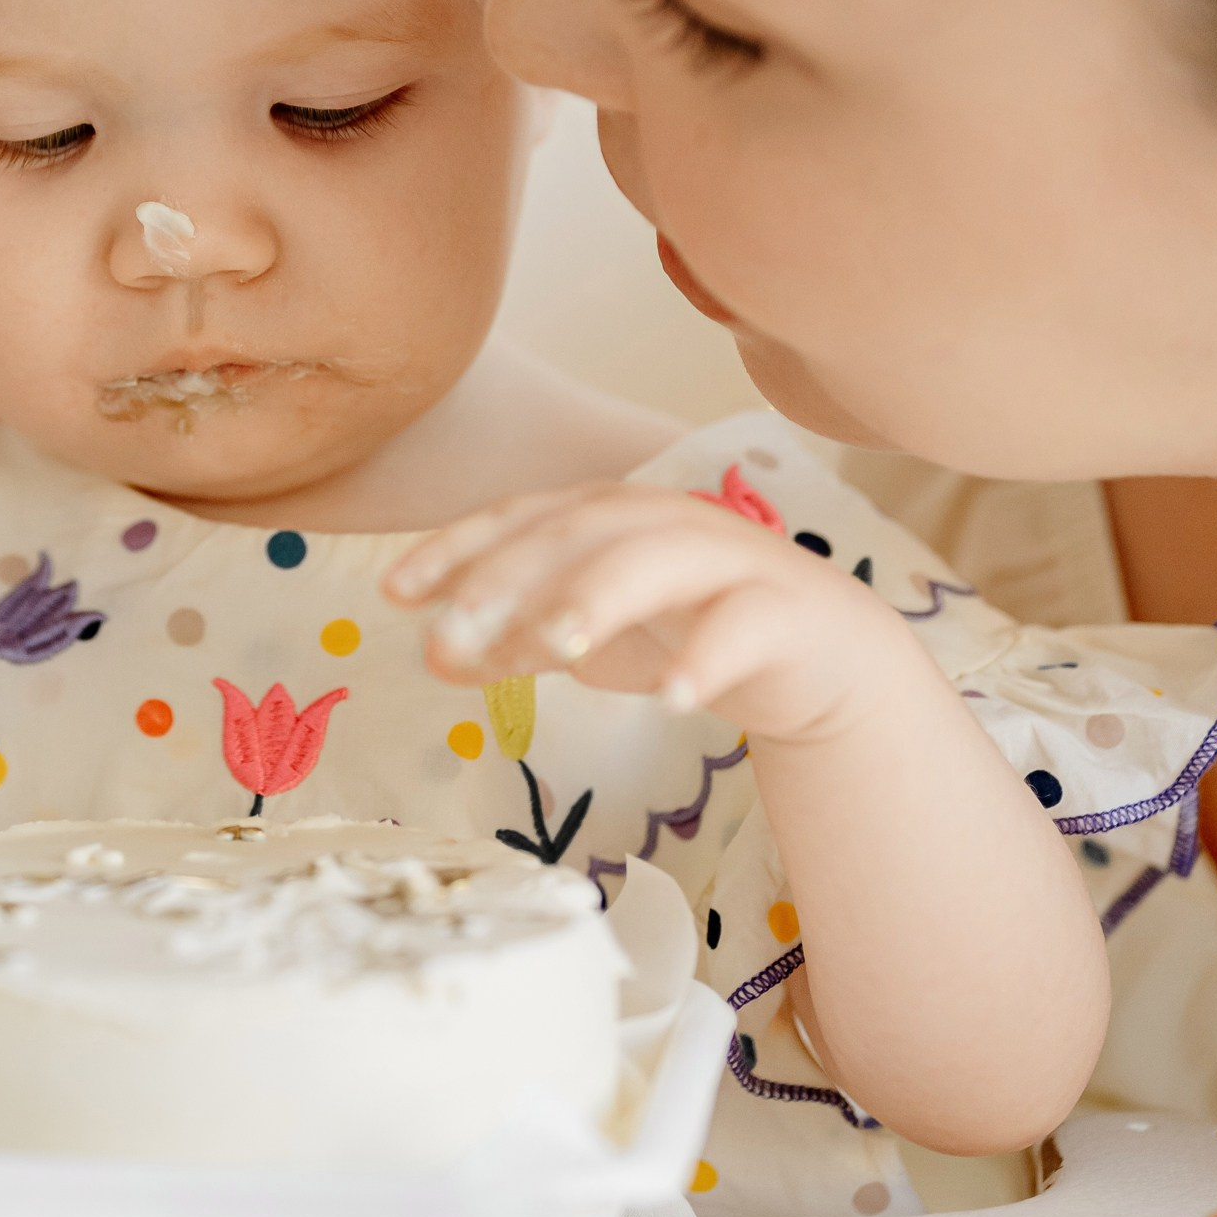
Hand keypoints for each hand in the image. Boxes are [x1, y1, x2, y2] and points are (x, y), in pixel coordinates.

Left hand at [386, 480, 920, 744]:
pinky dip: (707, 657)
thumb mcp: (591, 642)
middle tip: (453, 630)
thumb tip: (434, 654)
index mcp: (610, 517)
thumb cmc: (690, 630)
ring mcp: (728, 559)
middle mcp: (664, 522)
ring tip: (552, 646)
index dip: (457, 548)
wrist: (822, 660)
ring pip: (658, 559)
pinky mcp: (784, 610)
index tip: (394, 593)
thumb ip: (517, 642)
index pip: (521, 517)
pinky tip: (673, 699)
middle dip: (510, 577)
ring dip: (600, 596)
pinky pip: (744, 626)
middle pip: (579, 530)